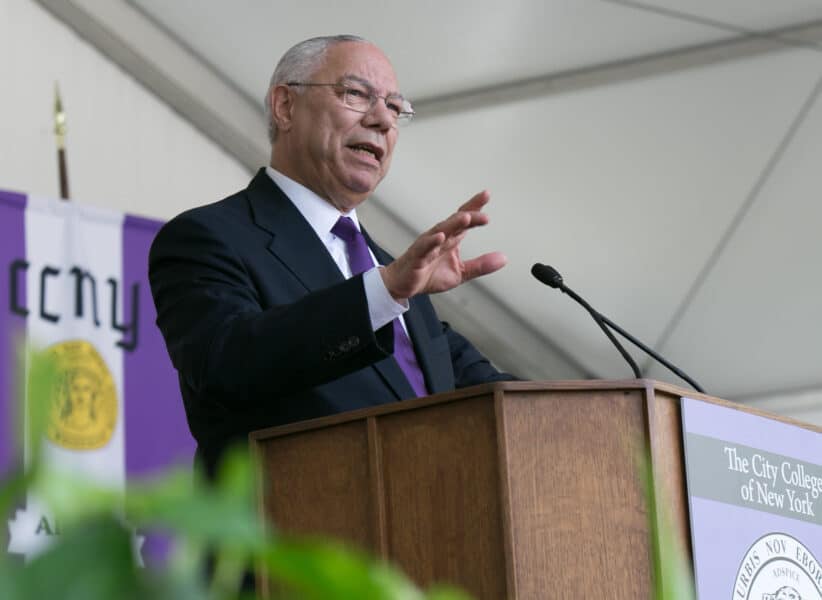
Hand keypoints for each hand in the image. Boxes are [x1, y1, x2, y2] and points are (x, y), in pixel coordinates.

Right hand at [381, 190, 506, 299]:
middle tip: (483, 212)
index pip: (464, 220)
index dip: (475, 207)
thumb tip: (503, 258)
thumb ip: (480, 265)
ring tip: (466, 217)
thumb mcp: (460, 272)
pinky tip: (440, 237)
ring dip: (453, 223)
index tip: (486, 195)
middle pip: (455, 222)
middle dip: (469, 214)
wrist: (404, 285)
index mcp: (451, 239)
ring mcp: (427, 246)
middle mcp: (440, 238)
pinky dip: (431, 242)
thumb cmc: (428, 274)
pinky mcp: (417, 257)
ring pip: (441, 231)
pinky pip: (424, 248)